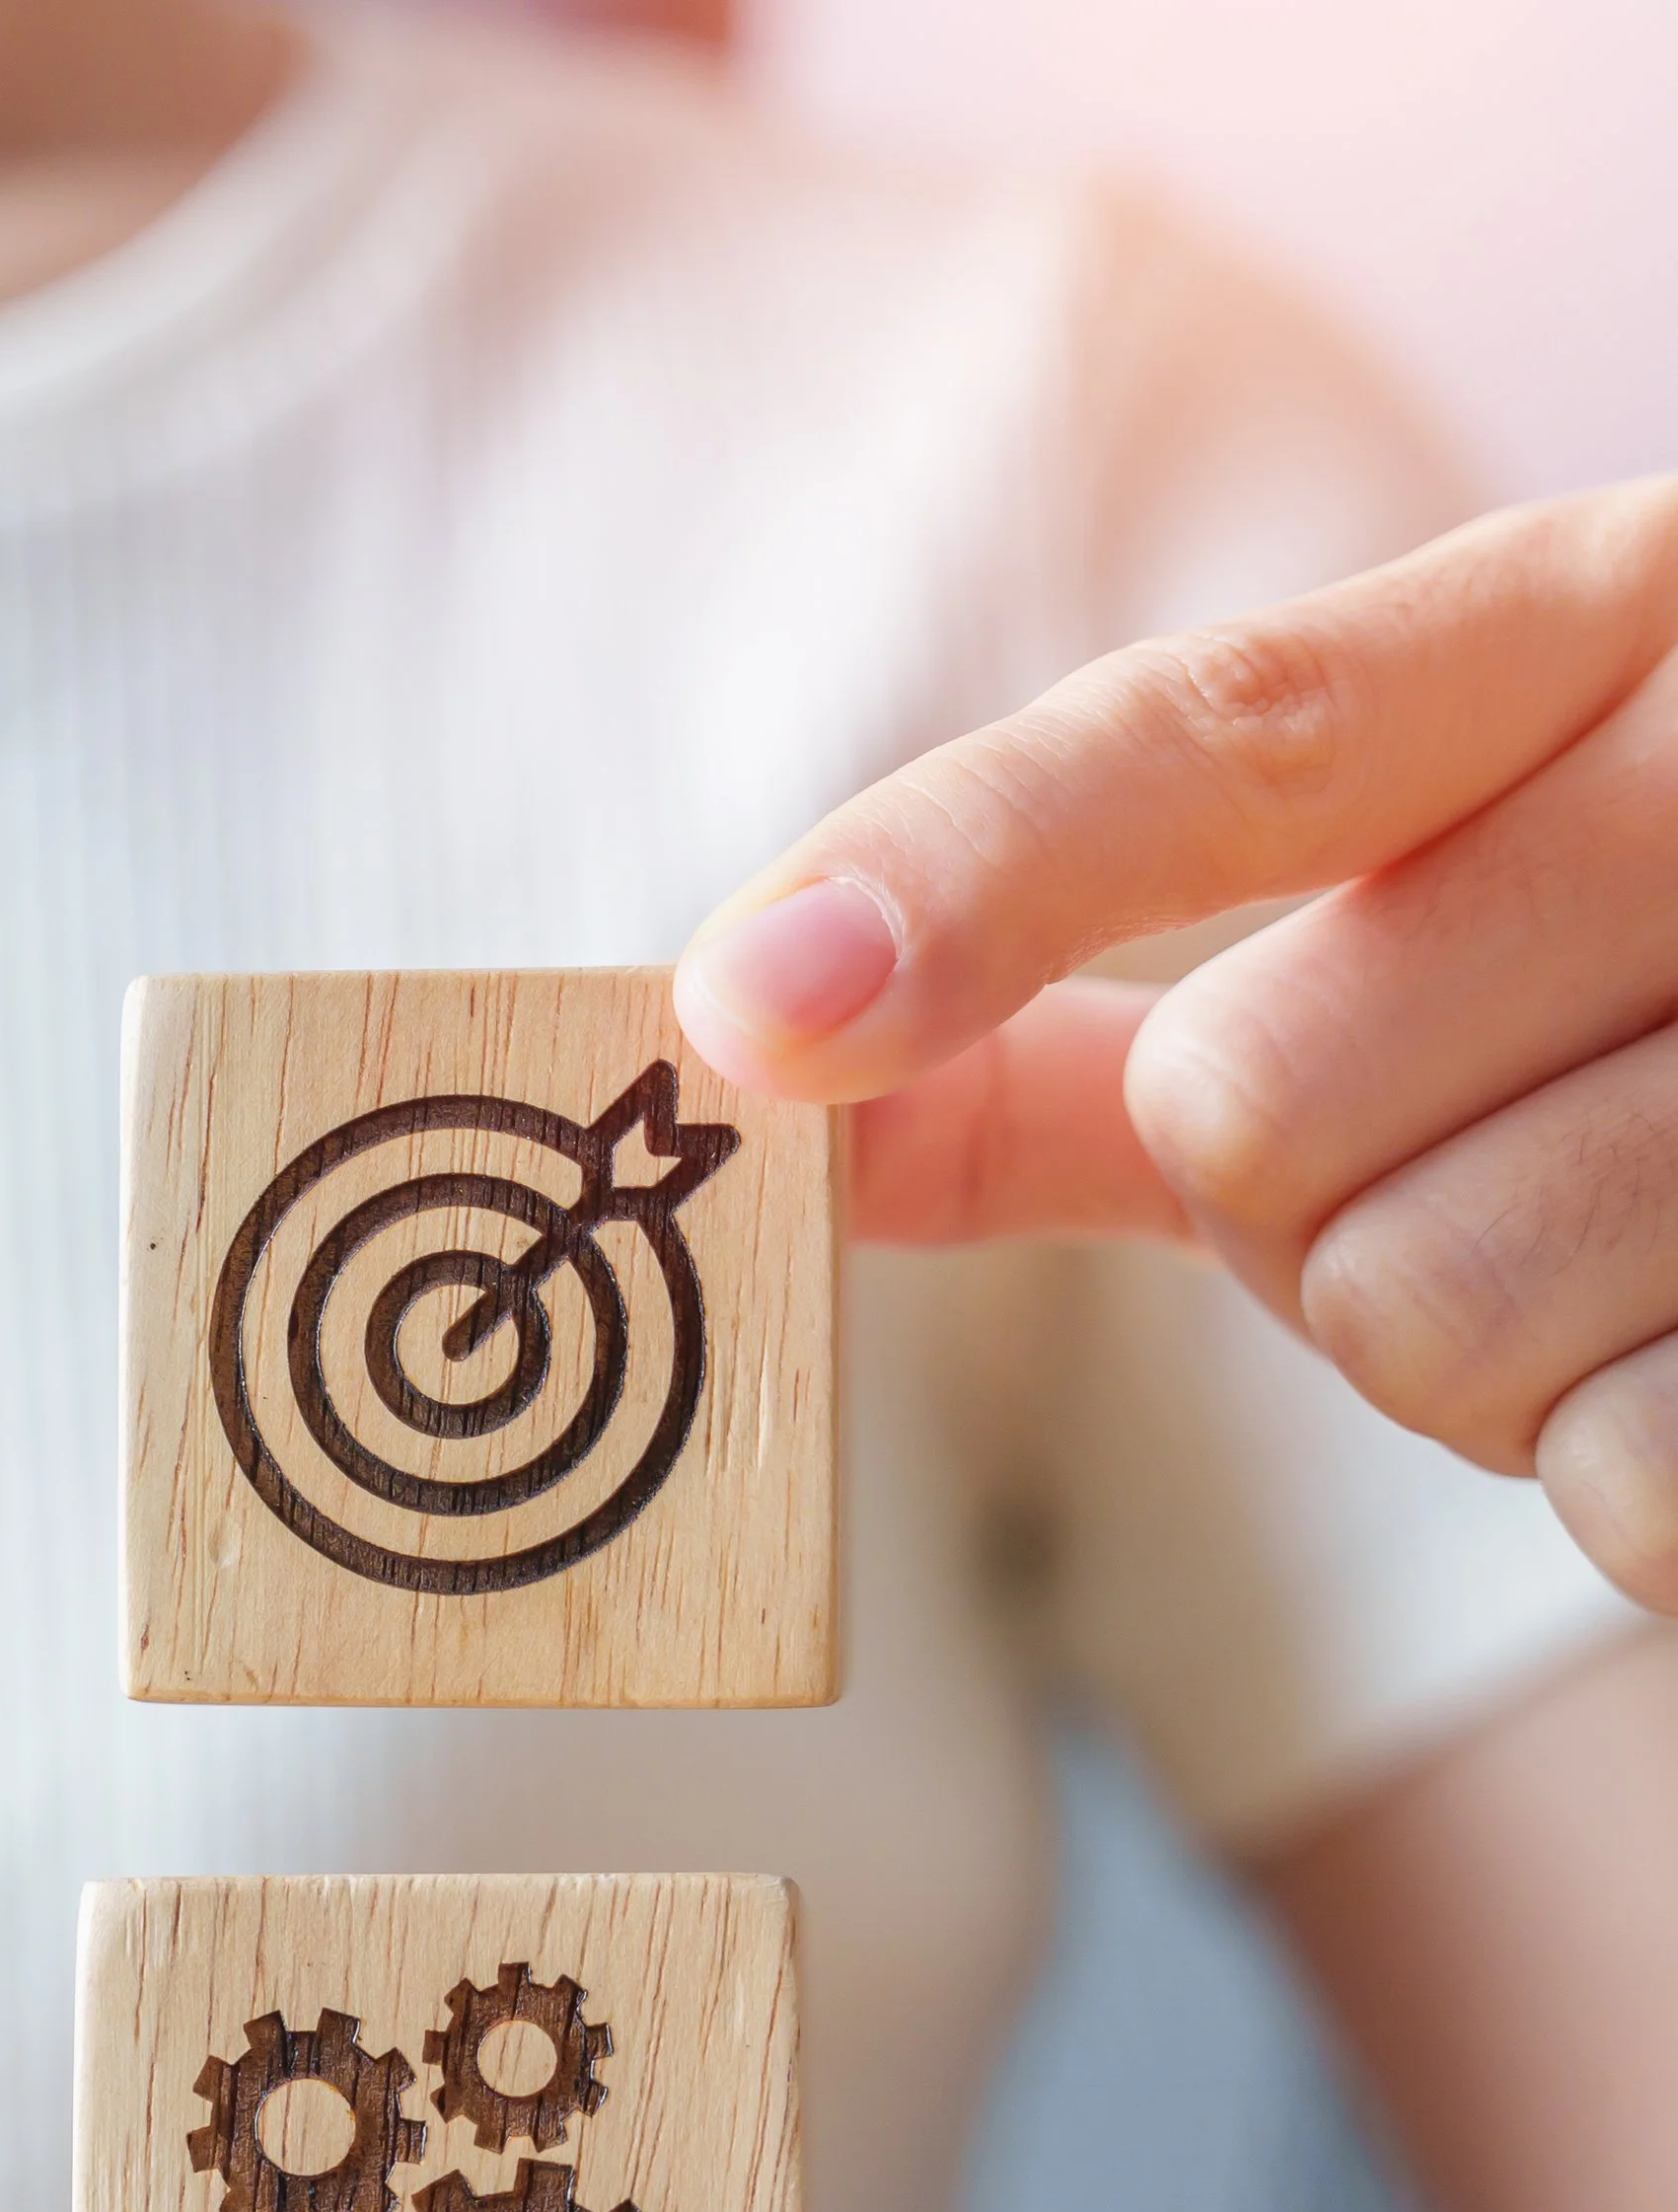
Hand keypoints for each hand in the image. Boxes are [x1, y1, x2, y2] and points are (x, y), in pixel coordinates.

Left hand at [674, 480, 1677, 1605]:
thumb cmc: (1672, 1010)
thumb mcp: (1447, 907)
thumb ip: (1107, 990)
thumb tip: (756, 1066)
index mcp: (1610, 617)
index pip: (1230, 735)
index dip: (962, 884)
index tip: (747, 1021)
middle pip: (1257, 1110)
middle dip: (1312, 1210)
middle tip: (1502, 1152)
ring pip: (1417, 1315)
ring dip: (1473, 1359)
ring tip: (1634, 1253)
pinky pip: (1614, 1472)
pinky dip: (1631, 1471)